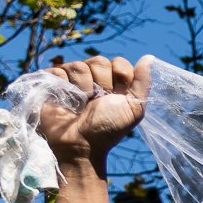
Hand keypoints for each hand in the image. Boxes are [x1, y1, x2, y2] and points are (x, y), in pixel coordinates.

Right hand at [37, 56, 151, 172]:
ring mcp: (72, 78)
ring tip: (81, 105)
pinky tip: (66, 101)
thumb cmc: (107, 129)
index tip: (118, 95)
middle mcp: (93, 78)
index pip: (119, 62)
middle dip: (101, 83)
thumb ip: (142, 84)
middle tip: (97, 102)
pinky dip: (64, 86)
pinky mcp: (53, 81)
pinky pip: (59, 70)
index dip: (120, 77)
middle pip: (99, 61)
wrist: (81, 144)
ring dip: (83, 87)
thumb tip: (149, 57)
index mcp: (114, 83)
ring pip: (78, 65)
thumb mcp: (133, 109)